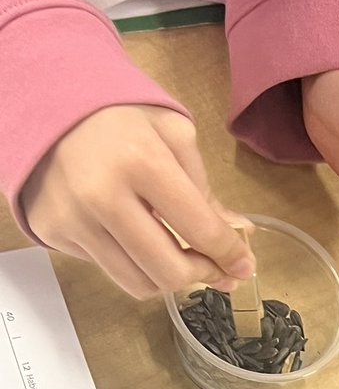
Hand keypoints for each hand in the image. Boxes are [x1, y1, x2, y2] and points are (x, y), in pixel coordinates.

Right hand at [21, 106, 254, 298]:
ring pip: (139, 283)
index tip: (244, 267)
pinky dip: (134, 266)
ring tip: (183, 261)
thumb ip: (205, 189)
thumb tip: (239, 234)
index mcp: (141, 161)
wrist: (44, 104)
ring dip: (169, 279)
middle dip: (202, 275)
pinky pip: (109, 270)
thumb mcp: (171, 134)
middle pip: (169, 271)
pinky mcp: (54, 232)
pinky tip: (141, 244)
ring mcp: (74, 218)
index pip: (200, 230)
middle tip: (215, 268)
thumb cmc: (118, 117)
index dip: (230, 256)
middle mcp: (103, 195)